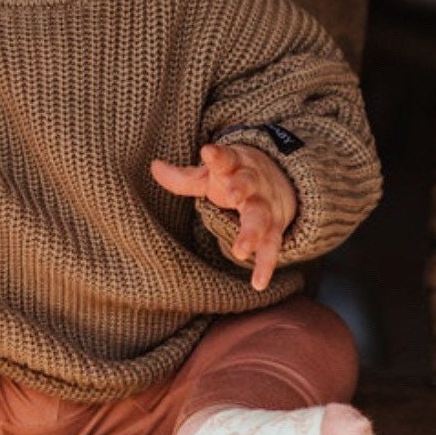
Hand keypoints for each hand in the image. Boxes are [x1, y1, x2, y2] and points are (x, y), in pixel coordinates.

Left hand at [151, 143, 296, 290]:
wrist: (282, 180)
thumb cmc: (234, 177)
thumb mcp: (210, 175)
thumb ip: (182, 177)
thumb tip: (154, 166)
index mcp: (234, 166)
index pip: (226, 158)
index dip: (217, 156)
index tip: (208, 151)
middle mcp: (253, 184)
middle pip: (248, 184)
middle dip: (240, 188)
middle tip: (232, 196)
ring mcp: (266, 205)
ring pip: (262, 217)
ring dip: (252, 233)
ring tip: (240, 251)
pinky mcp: (275, 227)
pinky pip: (272, 247)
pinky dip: (266, 265)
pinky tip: (258, 283)